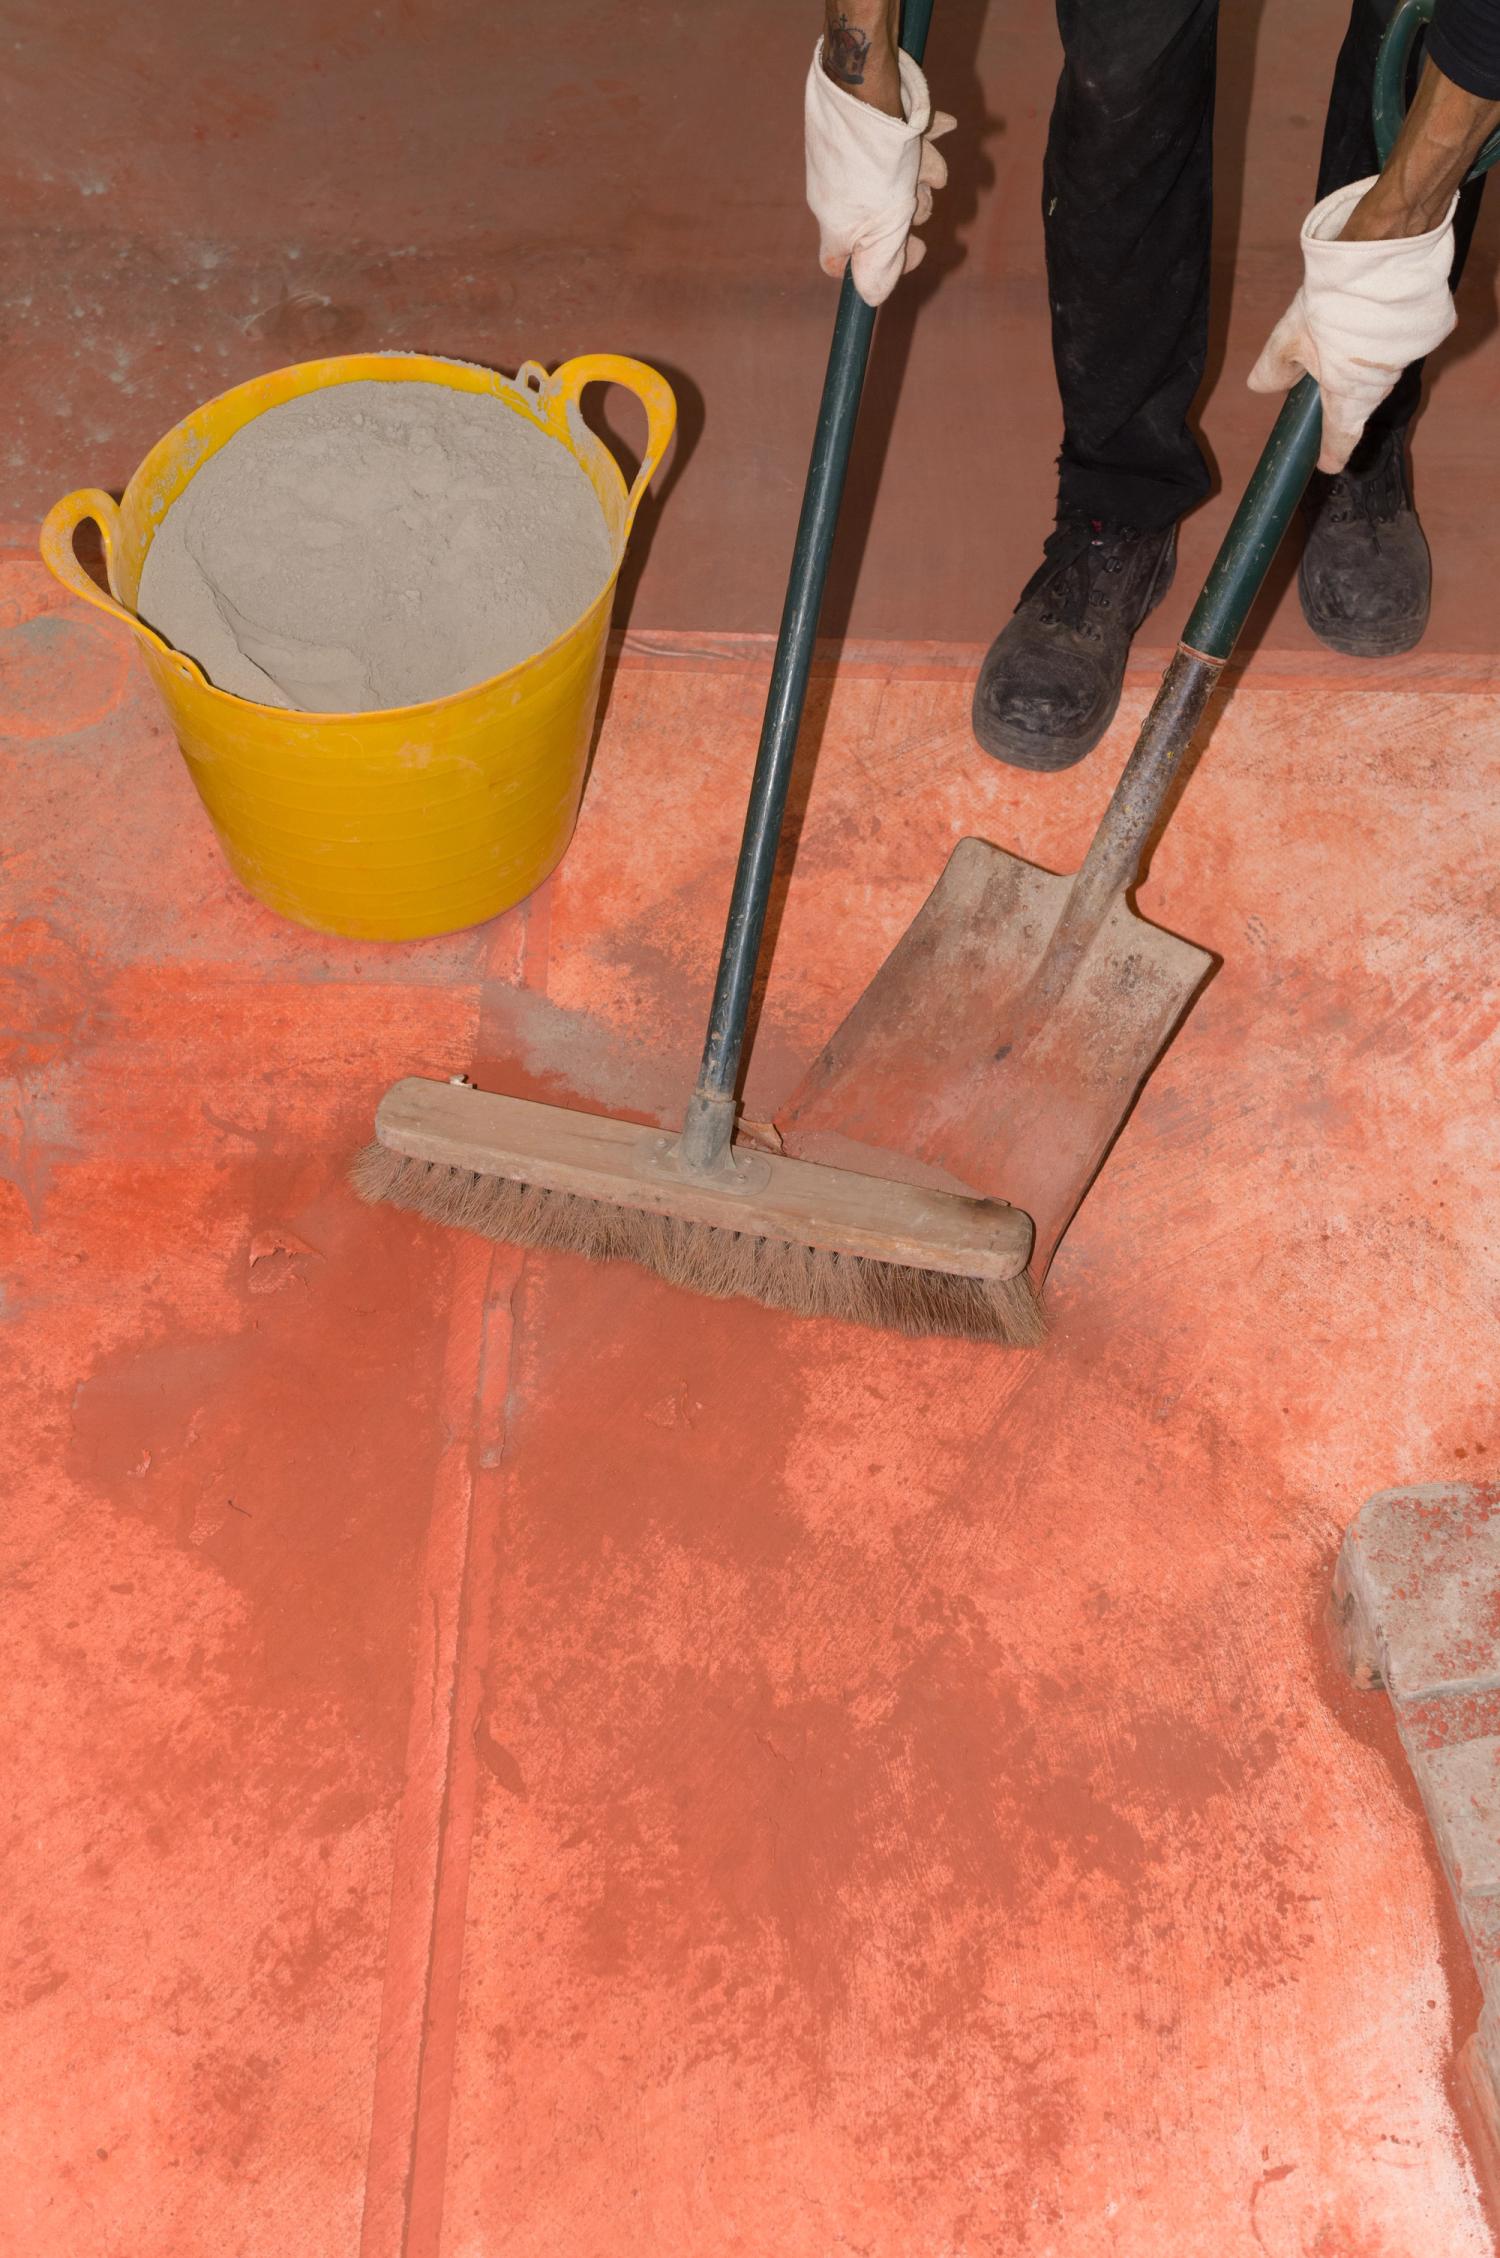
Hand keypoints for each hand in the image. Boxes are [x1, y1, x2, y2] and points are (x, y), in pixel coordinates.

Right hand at [804, 41, 955, 306]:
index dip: (875, 268)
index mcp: (839, 222)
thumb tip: (872, 298)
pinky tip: (941, 129)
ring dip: (926, 171)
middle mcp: (844, 192)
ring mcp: (857, 158)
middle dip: (914, 210)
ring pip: (904, 178)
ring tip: (927, 157)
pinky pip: (910, 137)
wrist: (866, 87)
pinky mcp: (870, 125)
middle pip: (885, 219)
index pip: (839, 263)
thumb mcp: (882, 228)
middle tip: (919, 200)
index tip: (911, 251)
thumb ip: (880, 266)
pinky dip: (928, 137)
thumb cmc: (874, 164)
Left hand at [1248, 175, 1455, 472]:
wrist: (1385, 248)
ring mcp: (1406, 358)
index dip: (1330, 452)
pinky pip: (1397, 346)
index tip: (1325, 463)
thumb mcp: (1289, 335)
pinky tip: (1369, 317)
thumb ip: (1274, 368)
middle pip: (1359, 401)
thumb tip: (1261, 387)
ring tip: (1343, 331)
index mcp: (1347, 393)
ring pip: (1377, 372)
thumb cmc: (1333, 299)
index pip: (1340, 438)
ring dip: (1359, 363)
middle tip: (1320, 371)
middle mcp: (1380, 383)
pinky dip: (1381, 340)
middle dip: (1340, 394)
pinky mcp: (1424, 332)